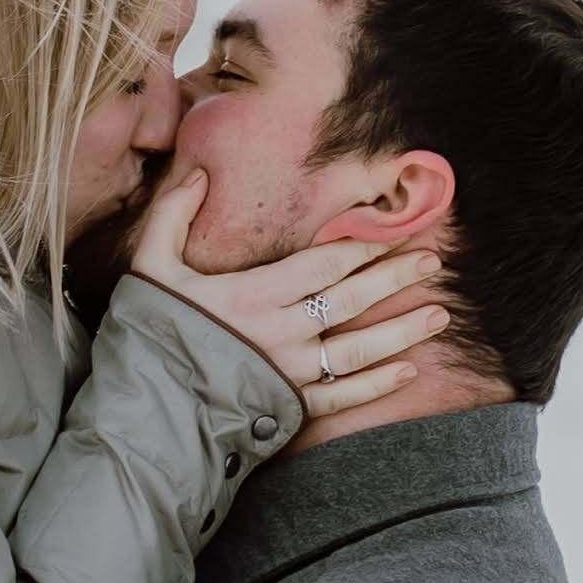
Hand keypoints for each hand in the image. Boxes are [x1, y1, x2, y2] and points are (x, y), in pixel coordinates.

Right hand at [127, 171, 448, 423]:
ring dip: (402, 331)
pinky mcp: (291, 408)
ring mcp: (290, 373)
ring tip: (439, 315)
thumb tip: (197, 172)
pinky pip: (344, 396)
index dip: (361, 246)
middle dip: (395, 278)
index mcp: (253, 294)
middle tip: (432, 262)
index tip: (391, 231)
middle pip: (351, 300)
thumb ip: (172, 215)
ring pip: (359, 349)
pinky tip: (407, 370)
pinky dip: (378, 384)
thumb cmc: (148, 333)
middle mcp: (281, 332)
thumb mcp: (149, 266)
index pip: (322, 264)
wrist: (144, 410)